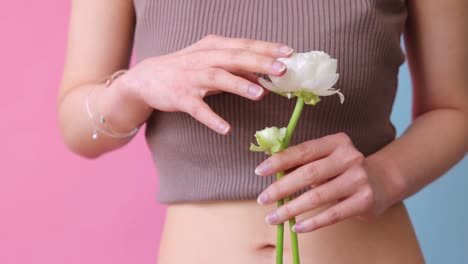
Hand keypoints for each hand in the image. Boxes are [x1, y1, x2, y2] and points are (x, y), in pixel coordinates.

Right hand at [115, 34, 293, 134]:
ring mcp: (191, 78)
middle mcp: (203, 59)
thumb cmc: (186, 68)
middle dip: (259, 62)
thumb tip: (265, 82)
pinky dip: (212, 118)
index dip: (267, 48)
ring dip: (240, 85)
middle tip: (282, 69)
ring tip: (260, 94)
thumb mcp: (212, 64)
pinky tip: (226, 129)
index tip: (290, 53)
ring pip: (218, 78)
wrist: (147, 77)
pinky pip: (198, 109)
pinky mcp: (180, 97)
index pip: (244, 45)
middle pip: (235, 57)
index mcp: (213, 47)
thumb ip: (238, 71)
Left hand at [254, 132, 390, 232]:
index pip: (303, 151)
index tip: (259, 171)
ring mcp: (359, 179)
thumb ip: (304, 162)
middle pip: (308, 174)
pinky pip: (332, 215)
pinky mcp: (364, 201)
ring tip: (273, 218)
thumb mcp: (327, 158)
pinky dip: (312, 223)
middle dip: (281, 188)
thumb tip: (270, 173)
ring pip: (317, 197)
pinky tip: (296, 227)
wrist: (382, 180)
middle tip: (262, 199)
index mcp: (336, 142)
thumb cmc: (343, 168)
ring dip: (291, 209)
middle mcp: (349, 157)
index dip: (279, 161)